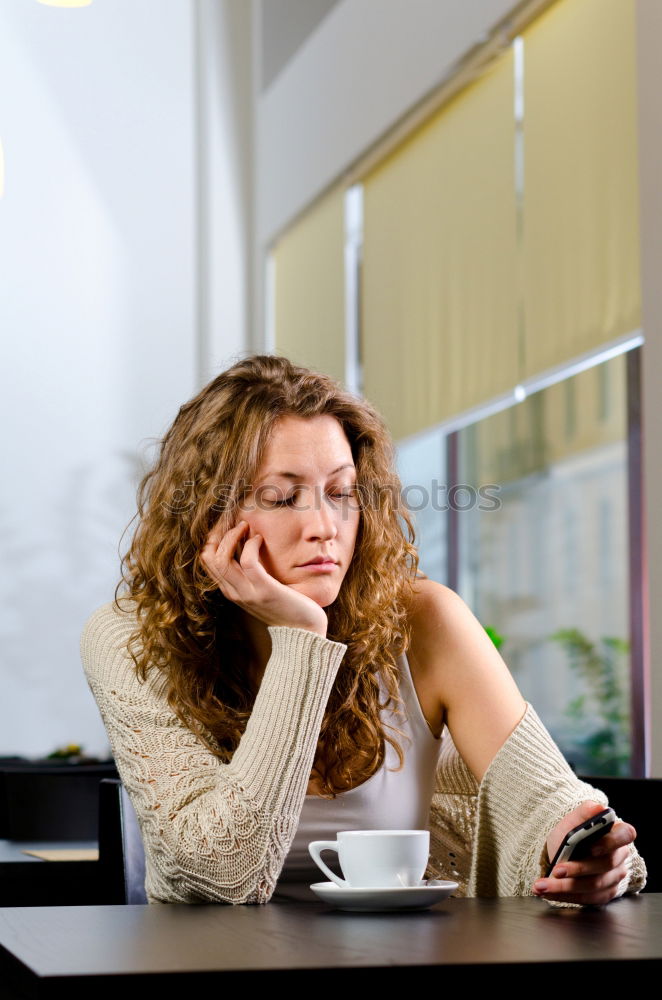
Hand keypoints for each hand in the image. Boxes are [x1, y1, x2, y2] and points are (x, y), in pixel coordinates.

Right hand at [200, 519, 327, 635]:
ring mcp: (247, 593)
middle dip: (218, 533)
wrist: (304, 634)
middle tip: (234, 521)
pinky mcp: (264, 590)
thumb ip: (252, 575)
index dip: (213, 539)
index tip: (227, 524)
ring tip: (244, 526)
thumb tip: (249, 545)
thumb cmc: (287, 608)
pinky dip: (251, 545)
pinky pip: (248, 562)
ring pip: (222, 558)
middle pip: (209, 557)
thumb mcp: (262, 590)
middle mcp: (234, 592)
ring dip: (232, 536)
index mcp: (231, 591)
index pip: (208, 561)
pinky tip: (259, 539)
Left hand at [532, 800, 635, 904]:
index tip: (590, 848)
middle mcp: (620, 857)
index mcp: (617, 834)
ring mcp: (614, 878)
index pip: (625, 835)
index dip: (610, 842)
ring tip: (542, 885)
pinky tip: (547, 892)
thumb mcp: (574, 821)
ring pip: (593, 886)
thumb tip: (598, 807)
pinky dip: (565, 896)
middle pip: (603, 865)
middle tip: (556, 870)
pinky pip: (587, 899)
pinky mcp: (604, 894)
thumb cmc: (573, 835)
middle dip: (577, 869)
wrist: (566, 852)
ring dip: (565, 887)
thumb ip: (585, 813)